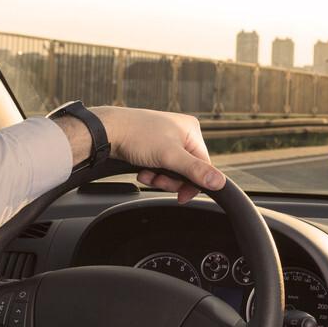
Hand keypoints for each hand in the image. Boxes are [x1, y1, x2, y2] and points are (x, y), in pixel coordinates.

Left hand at [91, 107, 224, 203]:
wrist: (108, 131)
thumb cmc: (137, 136)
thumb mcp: (170, 156)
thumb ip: (195, 171)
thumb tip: (220, 183)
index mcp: (192, 130)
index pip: (204, 165)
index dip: (193, 183)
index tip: (181, 196)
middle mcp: (182, 133)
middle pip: (187, 169)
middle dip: (171, 180)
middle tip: (158, 180)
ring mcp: (167, 139)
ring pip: (173, 170)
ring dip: (160, 178)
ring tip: (147, 174)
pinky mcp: (153, 145)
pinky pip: (161, 166)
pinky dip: (152, 172)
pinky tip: (142, 170)